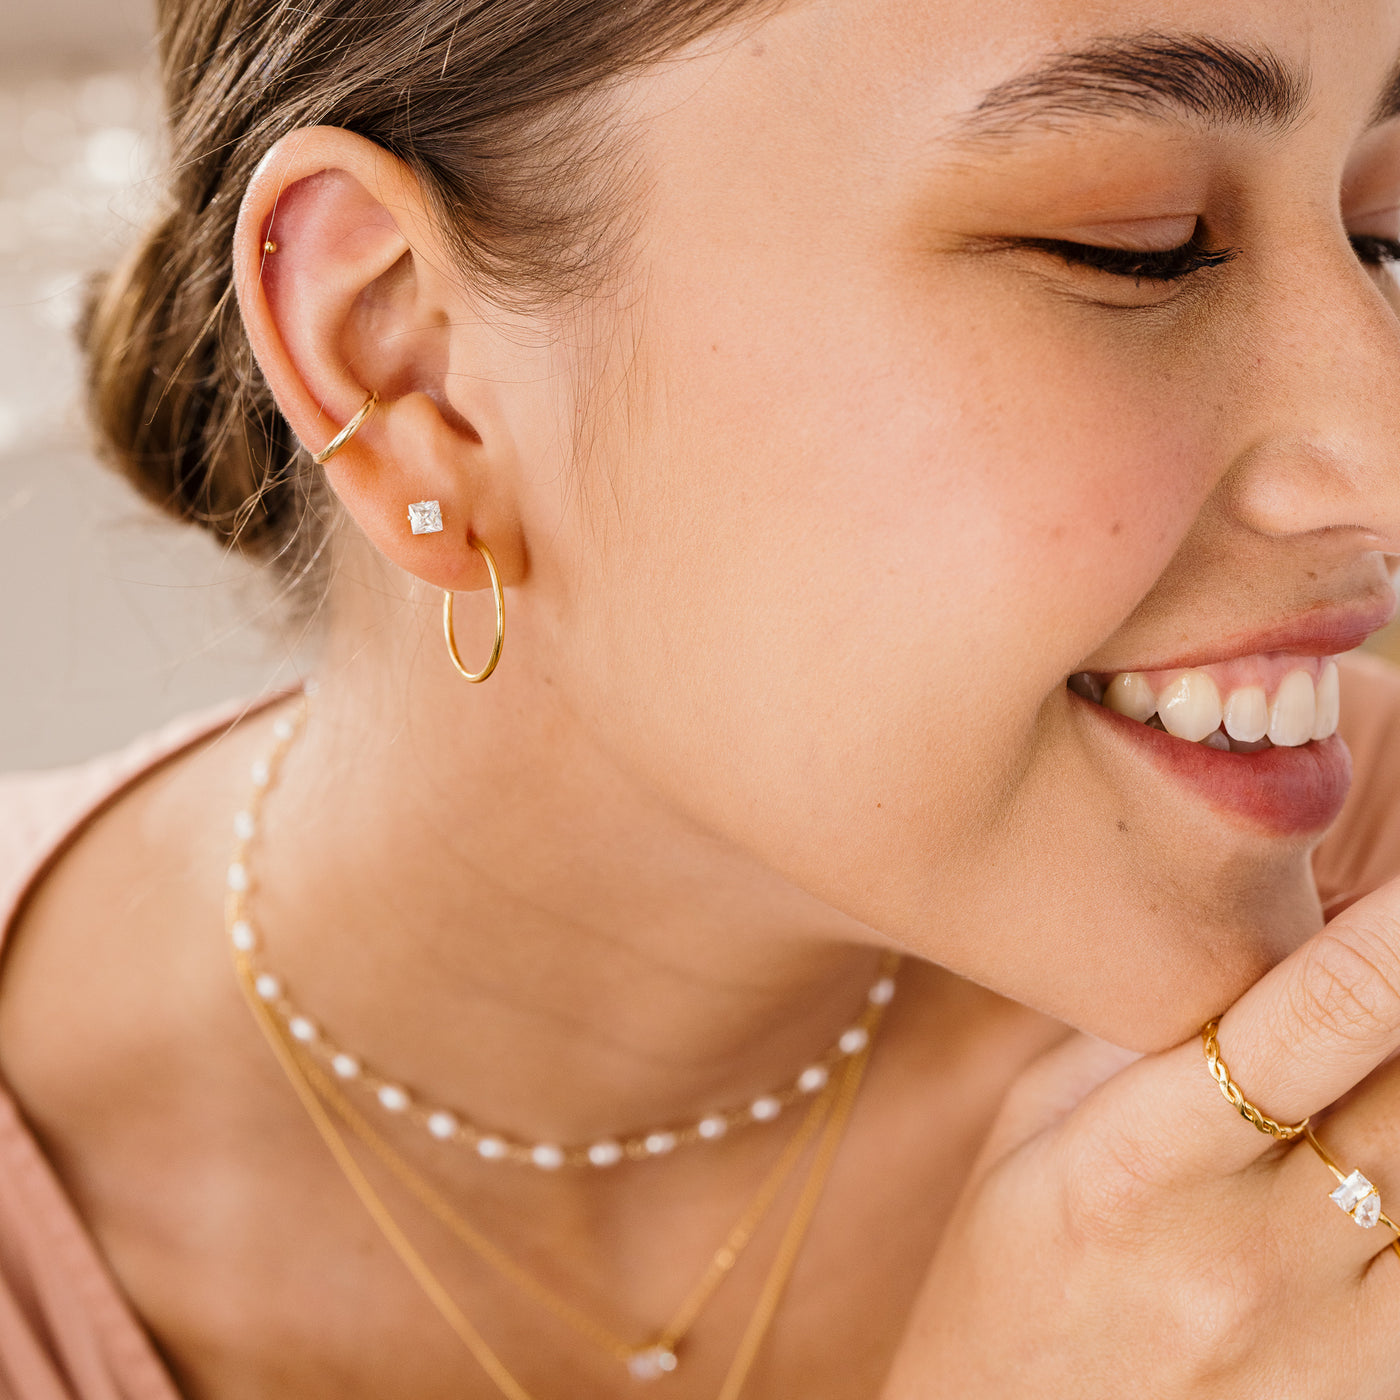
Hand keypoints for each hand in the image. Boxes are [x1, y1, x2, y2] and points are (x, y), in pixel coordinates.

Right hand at [881, 877, 1399, 1397]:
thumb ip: (1144, 1029)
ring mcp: (1333, 1344)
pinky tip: (1380, 1153)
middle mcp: (1252, 1254)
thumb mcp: (1030, 1131)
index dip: (1387, 941)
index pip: (1297, 1029)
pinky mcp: (1379, 1395)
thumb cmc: (1009, 1276)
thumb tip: (1276, 930)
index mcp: (1137, 1165)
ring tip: (1375, 1064)